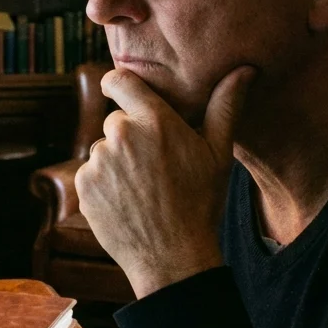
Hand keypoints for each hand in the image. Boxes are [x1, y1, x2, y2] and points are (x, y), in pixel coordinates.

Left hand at [76, 66, 255, 298]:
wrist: (173, 257)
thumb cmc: (201, 203)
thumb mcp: (217, 154)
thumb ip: (225, 107)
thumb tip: (243, 70)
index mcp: (154, 120)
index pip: (119, 81)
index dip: (116, 83)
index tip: (116, 88)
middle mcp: (121, 134)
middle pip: (116, 121)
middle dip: (130, 136)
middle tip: (153, 165)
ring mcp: (99, 161)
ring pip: (103, 150)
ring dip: (117, 162)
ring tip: (143, 189)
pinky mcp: (84, 185)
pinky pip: (90, 174)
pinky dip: (104, 185)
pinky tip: (127, 202)